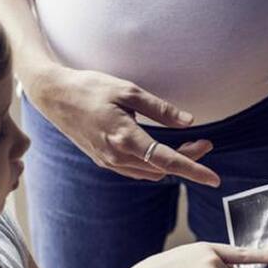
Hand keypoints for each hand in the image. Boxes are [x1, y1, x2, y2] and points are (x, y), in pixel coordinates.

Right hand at [23, 64, 220, 185]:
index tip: (214, 179)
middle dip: (187, 159)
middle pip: (163, 168)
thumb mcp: (128, 90)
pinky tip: (160, 150)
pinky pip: (135, 171)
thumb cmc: (90, 88)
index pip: (168, 160)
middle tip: (205, 142)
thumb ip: (160, 109)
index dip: (194, 169)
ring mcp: (109, 161)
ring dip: (170, 163)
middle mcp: (117, 156)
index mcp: (125, 138)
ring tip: (187, 144)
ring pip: (150, 173)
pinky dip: (153, 164)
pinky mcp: (103, 161)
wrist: (53, 96)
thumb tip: (188, 121)